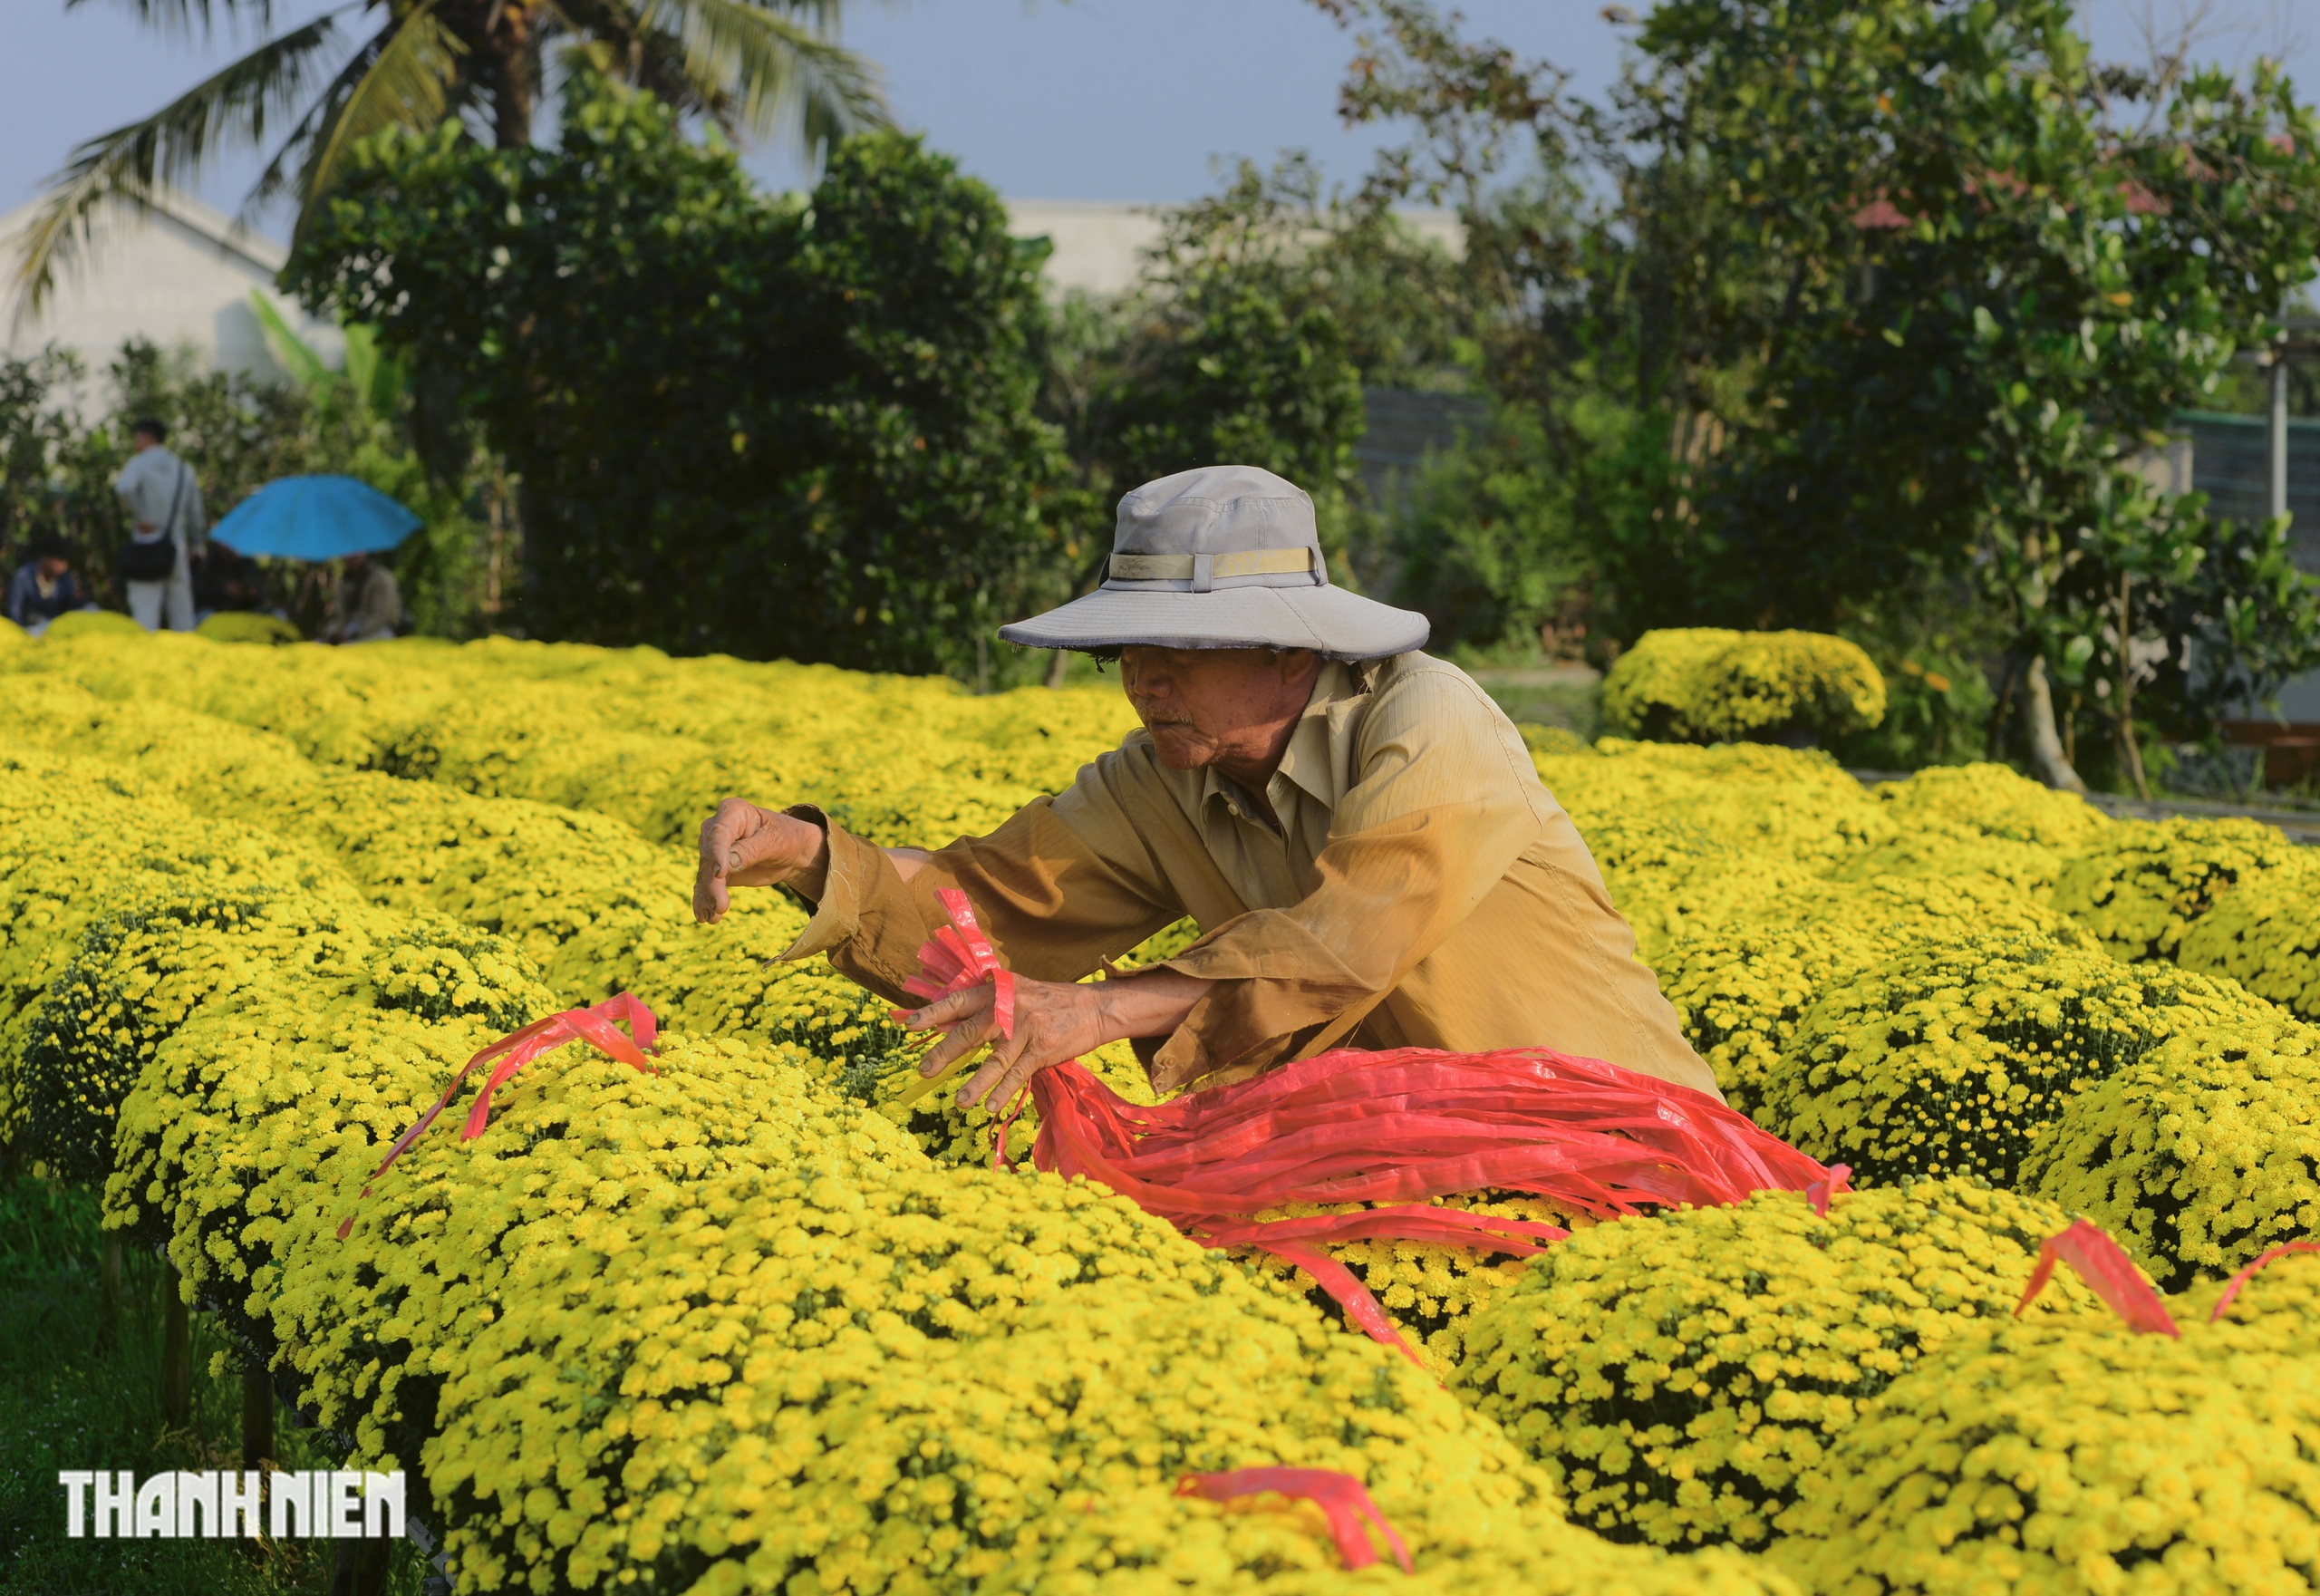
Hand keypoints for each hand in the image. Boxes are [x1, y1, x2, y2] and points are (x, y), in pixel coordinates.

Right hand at [693, 798, 827, 923]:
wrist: (792, 852)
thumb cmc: (786, 838)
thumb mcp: (774, 842)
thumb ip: (750, 851)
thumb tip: (726, 866)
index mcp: (732, 811)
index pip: (719, 833)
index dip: (717, 854)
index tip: (720, 874)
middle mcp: (717, 828)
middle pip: (708, 856)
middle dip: (712, 883)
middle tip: (721, 907)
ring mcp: (714, 850)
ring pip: (705, 874)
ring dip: (707, 897)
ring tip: (713, 917)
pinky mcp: (716, 870)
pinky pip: (706, 885)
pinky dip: (705, 901)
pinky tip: (706, 917)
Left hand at [898, 974, 1108, 1111]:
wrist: (1093, 1007)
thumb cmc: (1049, 1002)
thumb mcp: (1016, 992)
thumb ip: (988, 1005)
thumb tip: (950, 1026)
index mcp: (998, 990)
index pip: (958, 1001)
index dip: (933, 1013)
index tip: (909, 1025)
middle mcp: (1009, 1006)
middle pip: (970, 1031)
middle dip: (945, 1052)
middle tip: (924, 1070)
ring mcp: (1027, 1028)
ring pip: (995, 1059)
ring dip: (976, 1083)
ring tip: (959, 1101)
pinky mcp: (1043, 1049)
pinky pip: (1018, 1073)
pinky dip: (1003, 1091)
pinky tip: (990, 1106)